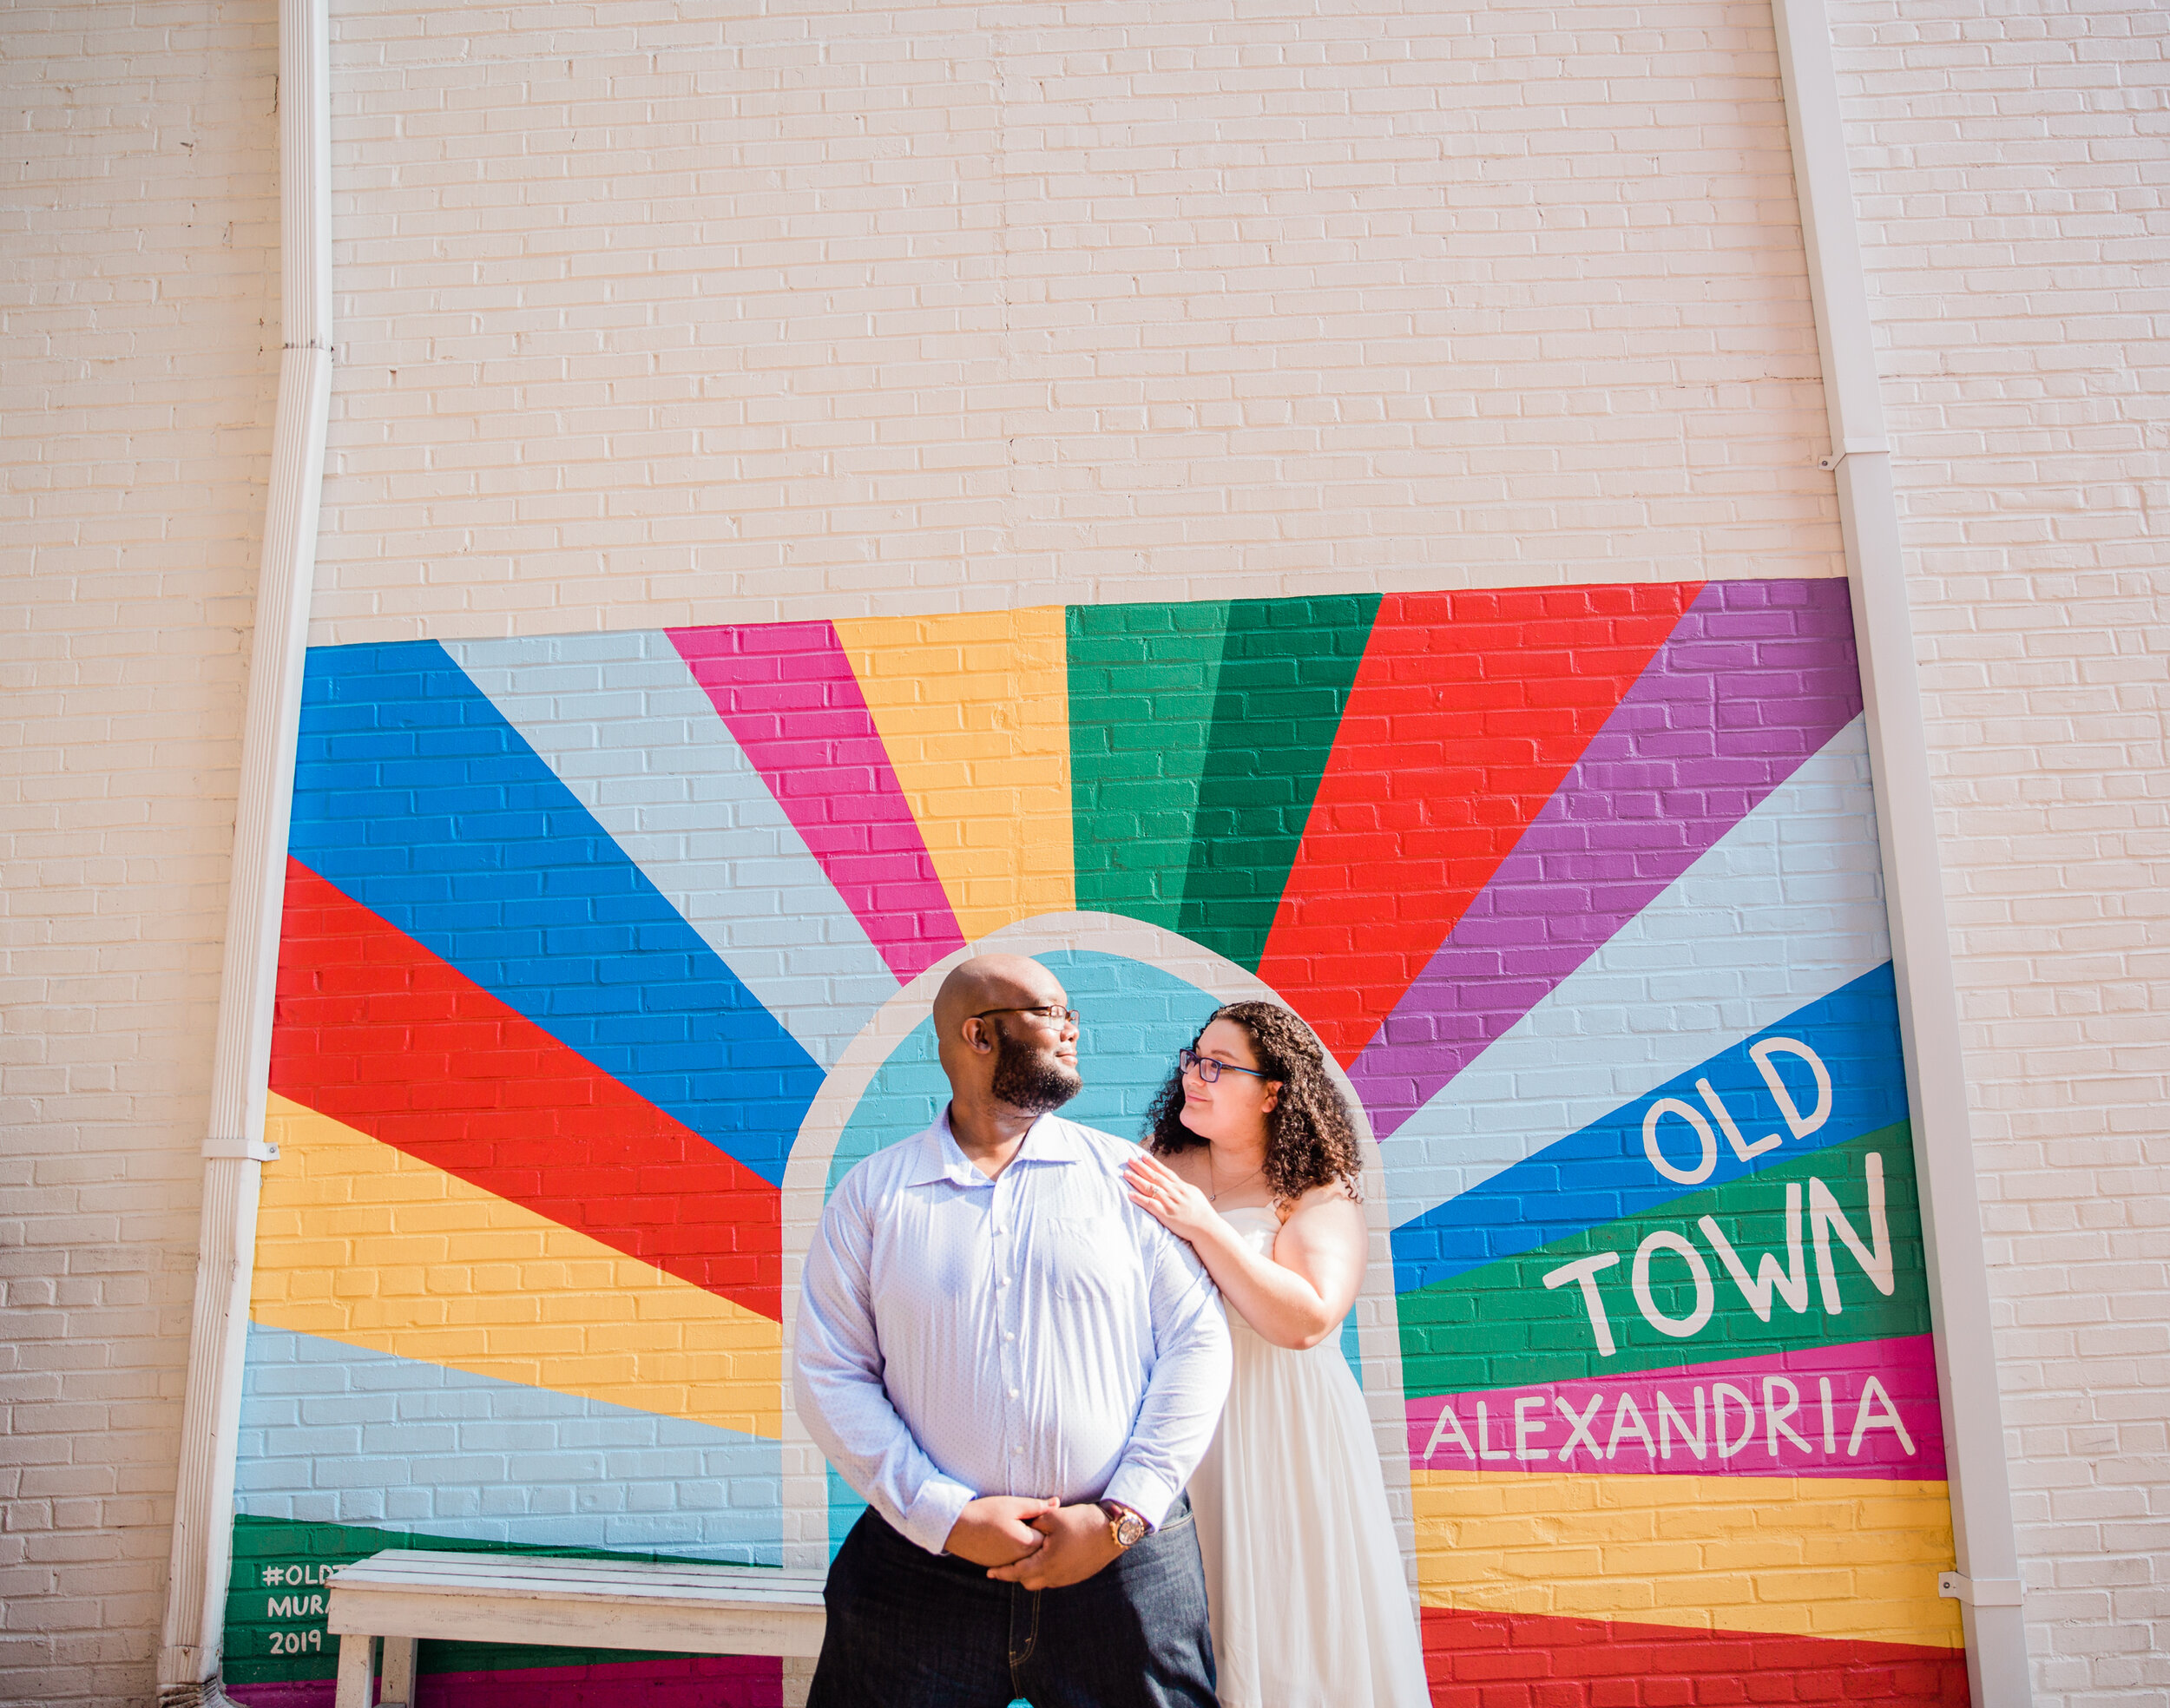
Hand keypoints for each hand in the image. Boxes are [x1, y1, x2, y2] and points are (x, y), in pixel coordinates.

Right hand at [944, 1495, 1057, 1566]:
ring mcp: (1007, 1566)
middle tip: (1027, 1522)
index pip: (1049, 1538)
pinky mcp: (997, 1566)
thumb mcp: (1013, 1505)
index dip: (1047, 1526)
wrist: (956, 1527)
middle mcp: (1019, 1560)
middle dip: (1039, 1537)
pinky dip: (1014, 1552)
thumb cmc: (985, 1513)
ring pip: (1026, 1558)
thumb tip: (1057, 1503)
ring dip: (1026, 1546)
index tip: (1038, 1516)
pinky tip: (1006, 1538)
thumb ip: (1037, 1506)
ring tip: (1015, 1529)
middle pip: (1039, 1550)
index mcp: (1026, 1543)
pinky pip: (1013, 1561)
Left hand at [985, 1502, 1122, 1588]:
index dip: (1002, 1573)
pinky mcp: (1078, 1575)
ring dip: (1032, 1573)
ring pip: (1042, 1582)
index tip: (989, 1572)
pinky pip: (1055, 1578)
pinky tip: (1046, 1557)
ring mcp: (1068, 1578)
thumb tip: (1021, 1525)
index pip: (1017, 1573)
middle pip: (1028, 1582)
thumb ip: (1033, 1522)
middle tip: (1007, 1564)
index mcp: (1047, 1564)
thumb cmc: (1083, 1522)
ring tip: (1026, 1560)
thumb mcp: (1053, 1516)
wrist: (1113, 1532)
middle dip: (1016, 1575)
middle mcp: (1056, 1576)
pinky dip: (1046, 1571)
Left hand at [1124, 1151, 1219, 1243]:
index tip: (1143, 1156)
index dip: (1153, 1163)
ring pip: (1150, 1188)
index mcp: (1181, 1186)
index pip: (1165, 1171)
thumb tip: (1176, 1183)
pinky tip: (1130, 1194)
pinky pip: (1150, 1204)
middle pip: (1155, 1176)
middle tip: (1129, 1160)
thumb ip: (1183, 1188)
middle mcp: (1175, 1192)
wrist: (1207, 1227)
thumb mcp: (1194, 1195)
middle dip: (1141, 1167)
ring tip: (1125, 1173)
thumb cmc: (1202, 1213)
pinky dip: (1139, 1198)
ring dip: (1137, 1180)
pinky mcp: (1166, 1215)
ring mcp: (1170, 1203)